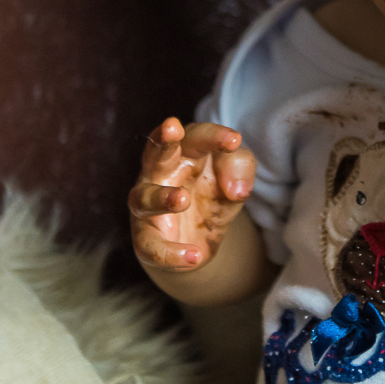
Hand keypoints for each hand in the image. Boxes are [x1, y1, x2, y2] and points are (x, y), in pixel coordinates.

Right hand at [129, 117, 255, 270]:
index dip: (213, 135)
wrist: (197, 242)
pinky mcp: (146, 239)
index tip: (234, 140)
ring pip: (144, 197)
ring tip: (183, 199)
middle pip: (157, 152)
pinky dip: (171, 253)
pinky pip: (151, 246)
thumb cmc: (211, 196)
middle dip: (163, 139)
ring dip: (162, 197)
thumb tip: (235, 188)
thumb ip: (239, 169)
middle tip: (172, 127)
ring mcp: (148, 206)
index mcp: (184, 153)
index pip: (195, 136)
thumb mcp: (234, 180)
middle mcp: (160, 174)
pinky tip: (194, 256)